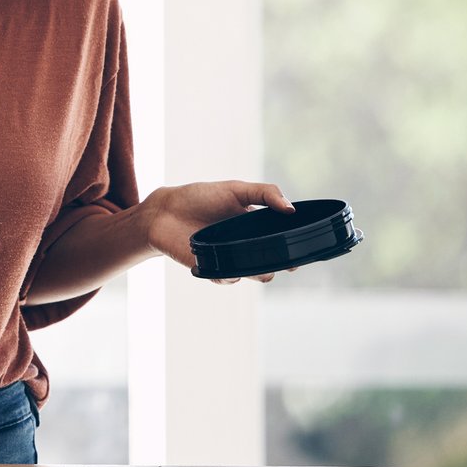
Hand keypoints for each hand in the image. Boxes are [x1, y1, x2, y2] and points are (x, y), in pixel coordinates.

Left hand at [142, 181, 294, 283]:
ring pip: (254, 273)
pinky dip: (230, 275)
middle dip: (282, 263)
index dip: (295, 246)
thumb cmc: (198, 197)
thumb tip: (291, 209)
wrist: (163, 211)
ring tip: (260, 267)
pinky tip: (229, 270)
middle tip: (286, 261)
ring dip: (260, 272)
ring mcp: (230, 258)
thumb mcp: (235, 188)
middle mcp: (245, 244)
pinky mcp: (212, 269)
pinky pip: (227, 278)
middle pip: (272, 260)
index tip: (304, 248)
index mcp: (255, 226)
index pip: (282, 239)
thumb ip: (264, 193)